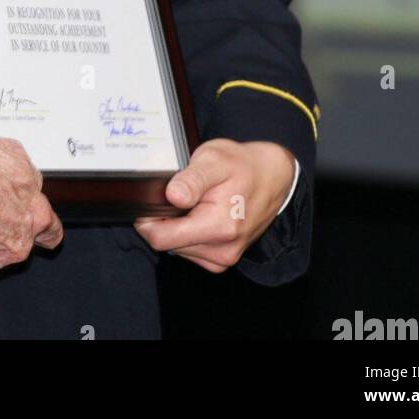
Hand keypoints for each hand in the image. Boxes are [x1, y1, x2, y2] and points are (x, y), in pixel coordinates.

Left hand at [133, 139, 295, 272]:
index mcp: (219, 228)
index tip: (149, 200)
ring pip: (177, 248)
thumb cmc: (242, 165)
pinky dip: (187, 232)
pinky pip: (190, 250)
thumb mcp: (214, 159)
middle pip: (167, 244)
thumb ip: (192, 179)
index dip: (146, 220)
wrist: (272, 177)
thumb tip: (172, 196)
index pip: (161, 239)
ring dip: (177, 226)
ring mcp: (224, 258)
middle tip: (177, 193)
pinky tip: (199, 213)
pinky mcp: (223, 259)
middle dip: (164, 220)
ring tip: (194, 201)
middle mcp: (222, 251)